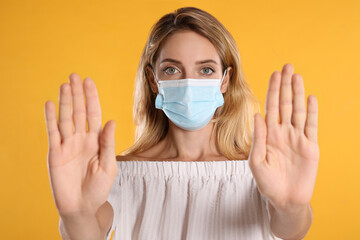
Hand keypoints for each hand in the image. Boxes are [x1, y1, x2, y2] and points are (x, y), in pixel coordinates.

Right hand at [44, 73, 117, 216]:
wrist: (82, 207)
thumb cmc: (98, 188)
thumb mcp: (108, 166)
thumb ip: (108, 143)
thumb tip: (111, 121)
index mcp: (96, 141)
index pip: (93, 114)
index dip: (91, 98)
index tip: (89, 82)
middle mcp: (81, 139)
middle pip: (78, 112)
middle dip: (77, 94)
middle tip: (75, 76)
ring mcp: (68, 145)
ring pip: (66, 118)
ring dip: (65, 102)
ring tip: (65, 85)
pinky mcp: (56, 153)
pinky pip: (53, 133)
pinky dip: (51, 118)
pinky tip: (51, 104)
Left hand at [248, 63, 318, 210]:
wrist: (285, 199)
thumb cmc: (267, 182)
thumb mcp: (256, 161)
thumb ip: (258, 137)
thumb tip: (258, 115)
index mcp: (269, 134)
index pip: (270, 107)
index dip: (272, 91)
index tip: (274, 74)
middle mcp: (283, 132)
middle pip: (285, 104)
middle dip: (285, 85)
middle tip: (287, 66)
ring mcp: (297, 138)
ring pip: (298, 110)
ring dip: (298, 93)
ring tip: (297, 76)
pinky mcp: (310, 146)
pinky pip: (311, 126)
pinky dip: (312, 112)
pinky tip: (310, 98)